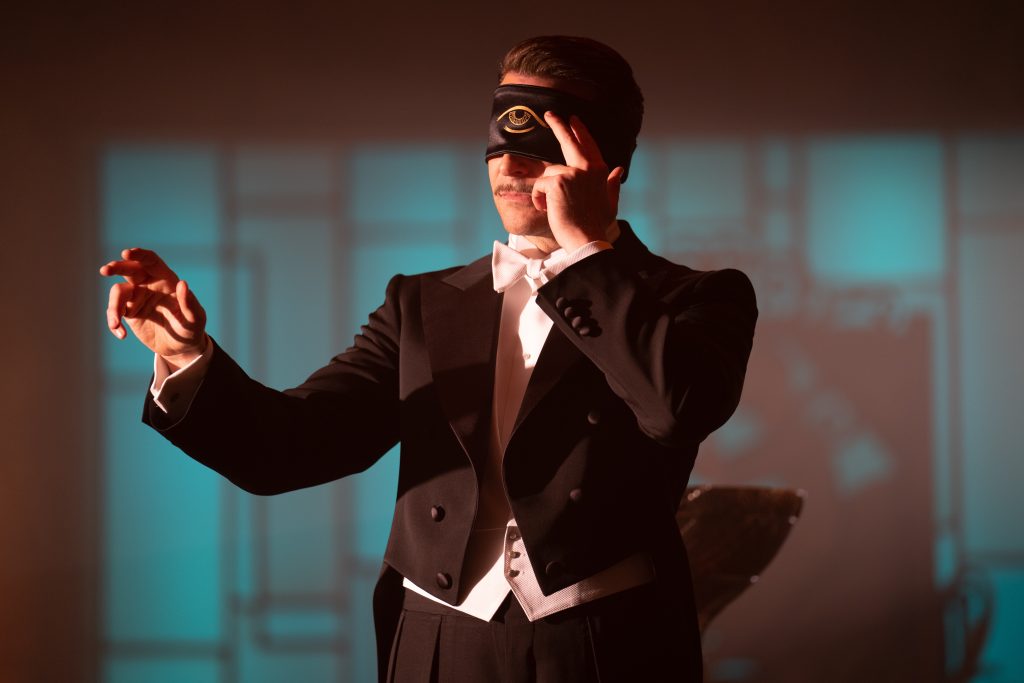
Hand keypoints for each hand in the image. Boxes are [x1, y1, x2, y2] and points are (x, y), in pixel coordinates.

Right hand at [99, 248, 207, 367]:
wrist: (180, 347)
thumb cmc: (191, 328)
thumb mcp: (195, 318)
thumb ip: (189, 303)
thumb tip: (183, 284)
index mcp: (166, 279)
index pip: (151, 261)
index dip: (139, 255)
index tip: (126, 253)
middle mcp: (149, 284)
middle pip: (130, 269)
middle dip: (117, 267)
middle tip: (105, 270)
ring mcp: (137, 297)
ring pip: (118, 292)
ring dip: (113, 306)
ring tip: (116, 323)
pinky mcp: (129, 312)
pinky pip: (115, 312)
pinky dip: (114, 322)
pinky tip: (121, 334)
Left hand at [531, 111, 623, 250]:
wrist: (587, 239)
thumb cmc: (596, 224)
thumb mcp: (609, 202)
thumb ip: (612, 184)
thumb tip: (619, 169)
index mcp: (600, 171)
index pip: (588, 145)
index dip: (580, 132)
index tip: (573, 120)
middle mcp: (588, 168)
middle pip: (570, 141)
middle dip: (559, 125)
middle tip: (549, 114)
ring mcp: (573, 173)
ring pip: (549, 173)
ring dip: (545, 191)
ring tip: (551, 208)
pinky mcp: (558, 182)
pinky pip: (540, 185)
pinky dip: (539, 199)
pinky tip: (546, 209)